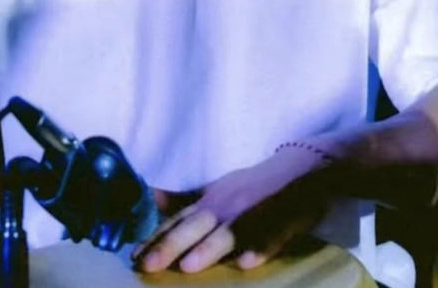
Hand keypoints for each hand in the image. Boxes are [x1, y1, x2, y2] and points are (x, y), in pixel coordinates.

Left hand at [134, 146, 334, 273]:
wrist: (302, 170)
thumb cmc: (254, 187)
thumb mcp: (217, 190)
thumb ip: (186, 199)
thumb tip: (152, 197)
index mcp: (211, 201)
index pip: (178, 221)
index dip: (156, 238)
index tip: (134, 256)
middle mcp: (227, 206)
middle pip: (195, 226)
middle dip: (171, 245)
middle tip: (148, 265)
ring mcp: (253, 213)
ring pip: (228, 233)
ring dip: (208, 249)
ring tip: (189, 266)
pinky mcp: (281, 222)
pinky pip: (269, 238)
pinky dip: (258, 249)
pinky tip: (246, 263)